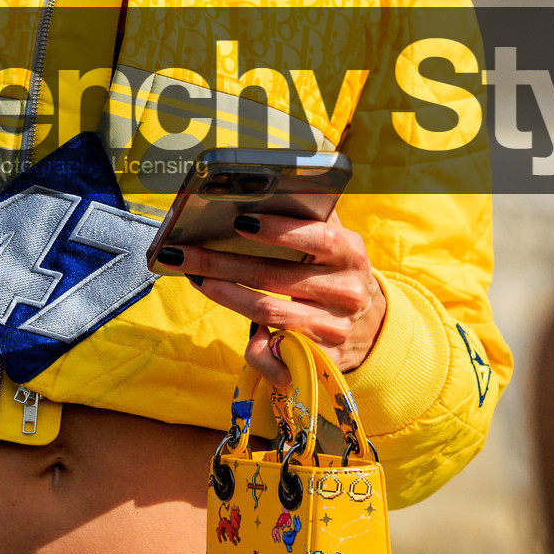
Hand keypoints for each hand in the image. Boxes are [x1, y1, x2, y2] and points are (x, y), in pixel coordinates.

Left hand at [154, 207, 386, 385]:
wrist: (370, 326)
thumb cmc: (334, 271)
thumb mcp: (333, 243)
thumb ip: (308, 217)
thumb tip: (261, 195)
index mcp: (350, 254)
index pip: (317, 237)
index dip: (279, 230)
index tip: (239, 221)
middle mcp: (346, 291)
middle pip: (274, 276)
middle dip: (221, 262)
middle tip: (183, 252)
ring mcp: (334, 327)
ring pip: (269, 312)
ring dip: (225, 294)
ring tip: (196, 278)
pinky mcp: (322, 358)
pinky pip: (277, 356)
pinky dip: (256, 349)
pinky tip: (242, 333)